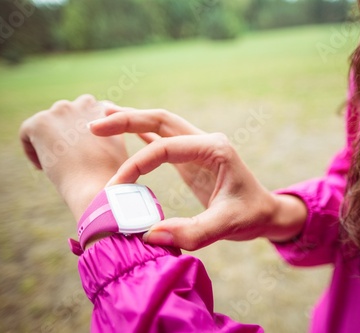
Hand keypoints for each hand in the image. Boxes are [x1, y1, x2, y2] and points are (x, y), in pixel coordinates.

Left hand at [19, 95, 127, 220]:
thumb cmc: (110, 178)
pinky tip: (44, 168)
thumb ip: (105, 136)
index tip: (82, 152)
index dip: (84, 132)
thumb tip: (86, 141)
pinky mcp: (41, 122)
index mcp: (106, 109)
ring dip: (49, 141)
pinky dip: (32, 150)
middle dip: (65, 133)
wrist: (97, 188)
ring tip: (56, 165)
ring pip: (47, 124)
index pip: (90, 111)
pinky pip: (27, 133)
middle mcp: (85, 103)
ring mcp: (62, 110)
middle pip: (66, 115)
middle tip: (67, 159)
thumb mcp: (116, 150)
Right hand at [89, 106, 306, 249]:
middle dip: (126, 120)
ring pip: (160, 124)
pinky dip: (142, 134)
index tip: (116, 188)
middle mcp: (205, 141)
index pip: (165, 147)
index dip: (137, 165)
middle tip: (94, 126)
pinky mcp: (192, 158)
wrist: (266, 213)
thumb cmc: (251, 216)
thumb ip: (193, 231)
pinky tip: (127, 131)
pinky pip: (163, 139)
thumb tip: (150, 235)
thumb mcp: (227, 225)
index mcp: (215, 148)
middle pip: (160, 119)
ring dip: (132, 120)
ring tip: (103, 115)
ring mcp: (198, 147)